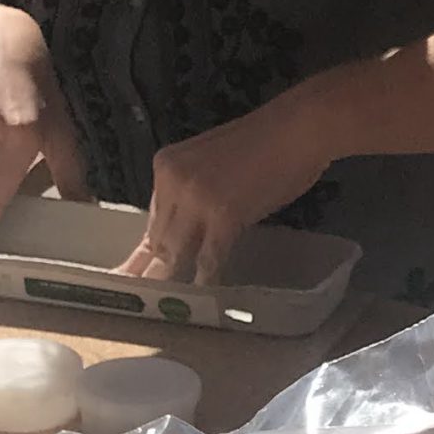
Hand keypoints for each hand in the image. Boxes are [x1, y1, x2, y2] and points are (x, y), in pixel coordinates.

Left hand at [117, 88, 334, 285]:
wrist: (298, 127)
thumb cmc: (265, 142)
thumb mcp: (210, 162)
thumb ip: (191, 191)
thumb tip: (187, 226)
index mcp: (166, 165)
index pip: (153, 217)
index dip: (148, 249)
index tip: (135, 271)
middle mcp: (173, 181)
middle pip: (159, 237)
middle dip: (155, 269)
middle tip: (145, 297)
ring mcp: (196, 199)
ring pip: (177, 251)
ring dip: (173, 280)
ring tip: (167, 305)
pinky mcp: (223, 216)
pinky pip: (209, 256)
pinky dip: (206, 277)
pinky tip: (203, 295)